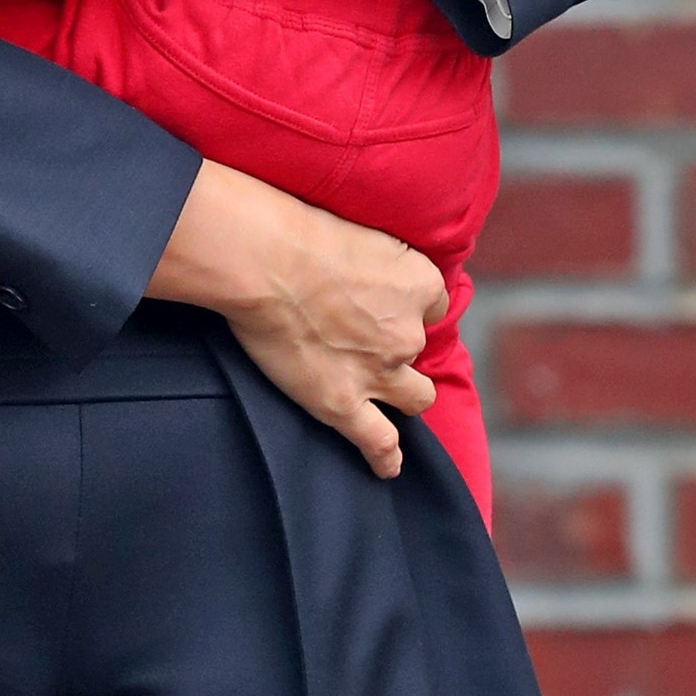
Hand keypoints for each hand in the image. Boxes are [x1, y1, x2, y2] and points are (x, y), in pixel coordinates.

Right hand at [147, 158, 448, 476]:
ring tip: (386, 394)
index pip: (431, 303)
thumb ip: (378, 258)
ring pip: (415, 396)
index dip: (407, 305)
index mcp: (420, 283)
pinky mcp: (344, 402)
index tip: (386, 304)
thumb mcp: (360, 229)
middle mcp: (409, 330)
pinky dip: (385, 457)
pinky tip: (387, 466)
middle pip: (419, 349)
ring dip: (403, 395)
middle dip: (401, 348)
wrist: (264, 260)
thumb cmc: (299, 231)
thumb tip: (366, 268)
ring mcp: (380, 372)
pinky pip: (378, 441)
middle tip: (368, 339)